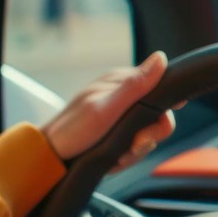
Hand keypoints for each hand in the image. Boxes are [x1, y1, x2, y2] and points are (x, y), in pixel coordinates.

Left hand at [42, 51, 176, 169]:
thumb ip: (134, 86)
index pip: (160, 85)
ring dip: (136, 150)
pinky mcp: (117, 134)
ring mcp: (120, 116)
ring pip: (148, 135)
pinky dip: (127, 156)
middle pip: (159, 116)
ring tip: (118, 155)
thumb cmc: (72, 130)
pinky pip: (136, 146)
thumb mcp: (105, 108)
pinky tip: (114, 158)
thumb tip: (161, 58)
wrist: (50, 156)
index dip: (167, 105)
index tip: (161, 122)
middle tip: (135, 145)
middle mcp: (123, 97)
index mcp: (121, 83)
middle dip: (149, 136)